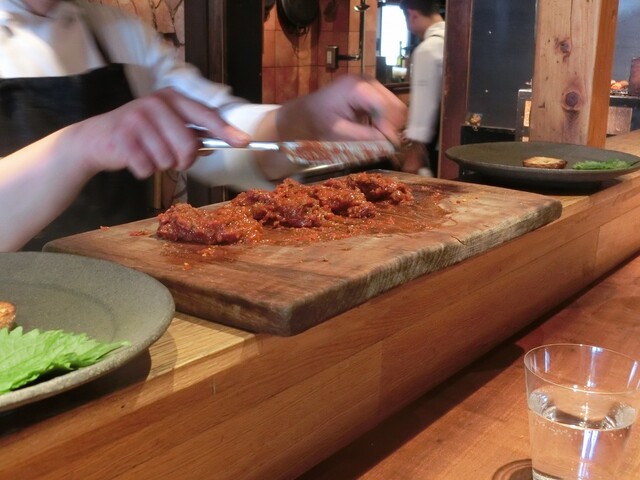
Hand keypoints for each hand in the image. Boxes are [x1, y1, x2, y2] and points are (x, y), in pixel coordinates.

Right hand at [68, 88, 250, 178]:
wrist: (96, 139)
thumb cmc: (140, 134)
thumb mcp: (167, 127)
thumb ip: (195, 133)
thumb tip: (228, 141)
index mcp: (172, 97)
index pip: (206, 115)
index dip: (226, 131)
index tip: (244, 142)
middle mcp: (156, 103)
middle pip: (188, 146)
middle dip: (183, 160)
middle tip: (172, 158)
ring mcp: (138, 119)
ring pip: (168, 160)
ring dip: (160, 165)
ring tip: (147, 153)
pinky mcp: (123, 138)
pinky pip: (148, 168)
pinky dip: (144, 170)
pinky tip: (133, 158)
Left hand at [269, 75, 406, 144]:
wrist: (305, 113)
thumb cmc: (317, 123)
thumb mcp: (339, 133)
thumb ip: (365, 137)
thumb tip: (390, 144)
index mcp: (356, 88)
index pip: (384, 106)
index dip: (389, 127)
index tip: (390, 146)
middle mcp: (367, 81)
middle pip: (394, 104)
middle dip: (392, 126)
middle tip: (385, 144)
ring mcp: (370, 84)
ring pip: (394, 106)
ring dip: (390, 124)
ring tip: (380, 138)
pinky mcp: (371, 90)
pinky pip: (388, 106)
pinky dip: (386, 120)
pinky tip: (376, 130)